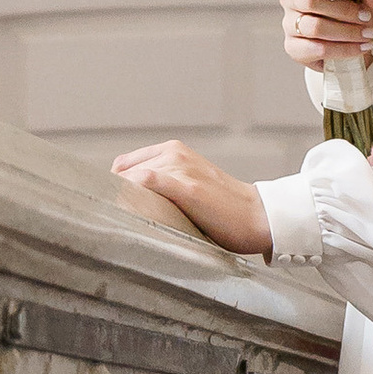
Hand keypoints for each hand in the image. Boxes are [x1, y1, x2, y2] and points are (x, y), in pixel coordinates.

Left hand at [112, 140, 273, 253]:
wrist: (258, 215)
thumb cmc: (222, 207)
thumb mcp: (187, 183)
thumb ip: (160, 186)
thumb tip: (125, 201)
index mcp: (172, 149)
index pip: (122, 165)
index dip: (114, 188)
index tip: (115, 210)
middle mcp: (173, 153)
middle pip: (122, 174)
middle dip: (116, 196)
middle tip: (120, 222)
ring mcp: (181, 168)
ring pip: (131, 179)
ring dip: (122, 200)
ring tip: (127, 224)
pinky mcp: (187, 187)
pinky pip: (147, 182)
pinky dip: (132, 195)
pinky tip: (132, 212)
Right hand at [279, 0, 372, 71]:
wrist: (352, 39)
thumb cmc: (352, 11)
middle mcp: (290, 0)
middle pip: (309, 2)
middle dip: (342, 10)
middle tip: (366, 17)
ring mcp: (289, 25)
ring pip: (314, 27)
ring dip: (345, 32)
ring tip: (367, 34)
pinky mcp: (294, 48)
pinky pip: (318, 49)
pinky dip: (343, 49)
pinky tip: (360, 47)